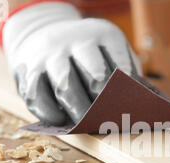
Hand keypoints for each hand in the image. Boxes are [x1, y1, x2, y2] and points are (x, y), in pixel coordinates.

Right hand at [1, 2, 141, 124]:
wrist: (39, 31)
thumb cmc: (86, 54)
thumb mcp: (108, 52)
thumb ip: (125, 74)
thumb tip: (140, 106)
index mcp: (103, 35)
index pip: (120, 65)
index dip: (127, 92)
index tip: (131, 110)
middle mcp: (76, 41)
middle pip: (95, 77)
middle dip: (105, 103)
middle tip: (110, 121)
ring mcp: (51, 55)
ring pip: (66, 86)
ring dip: (78, 110)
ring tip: (86, 124)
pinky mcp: (28, 70)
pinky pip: (37, 95)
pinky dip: (49, 112)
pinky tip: (60, 120)